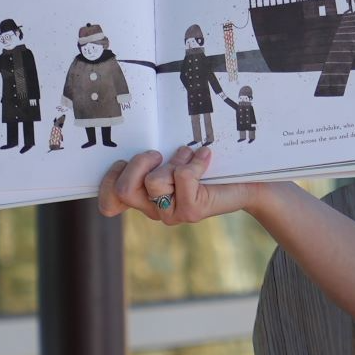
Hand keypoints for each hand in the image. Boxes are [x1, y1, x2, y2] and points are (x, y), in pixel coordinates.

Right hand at [98, 144, 253, 225]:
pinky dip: (192, 162)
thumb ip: (153, 157)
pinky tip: (203, 157)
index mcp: (144, 198)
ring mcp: (172, 214)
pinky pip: (181, 177)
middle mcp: (154, 210)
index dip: (108, 183)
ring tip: (187, 156)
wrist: (245, 182)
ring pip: (153, 182)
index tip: (122, 162)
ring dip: (172, 161)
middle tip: (158, 155)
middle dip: (139, 163)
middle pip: (125, 190)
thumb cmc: (207, 167)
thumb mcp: (173, 158)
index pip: (110, 203)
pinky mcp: (191, 212)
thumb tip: (140, 140)